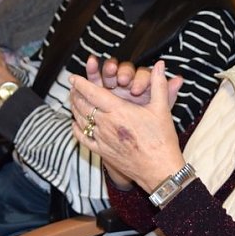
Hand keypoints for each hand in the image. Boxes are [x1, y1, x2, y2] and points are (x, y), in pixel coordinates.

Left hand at [70, 61, 185, 192]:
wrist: (160, 170)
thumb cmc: (162, 140)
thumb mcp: (161, 109)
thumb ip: (158, 84)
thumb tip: (161, 65)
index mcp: (119, 111)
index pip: (92, 93)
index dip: (80, 83)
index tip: (73, 77)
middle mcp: (106, 124)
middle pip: (82, 105)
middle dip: (75, 94)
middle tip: (73, 88)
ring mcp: (102, 139)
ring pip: (81, 120)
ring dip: (75, 109)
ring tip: (73, 101)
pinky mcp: (102, 152)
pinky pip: (83, 138)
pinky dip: (77, 129)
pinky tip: (76, 124)